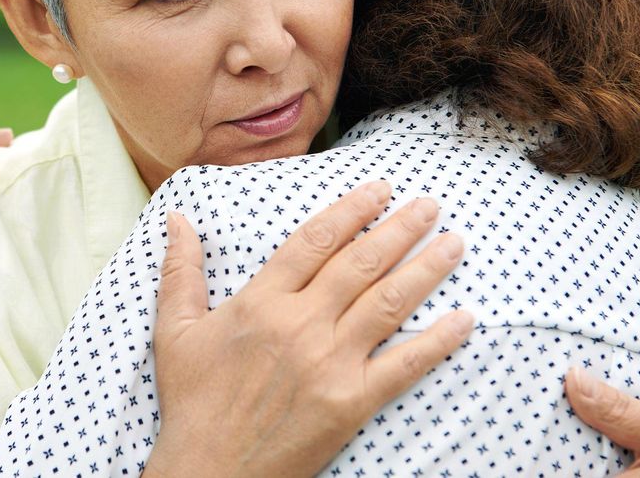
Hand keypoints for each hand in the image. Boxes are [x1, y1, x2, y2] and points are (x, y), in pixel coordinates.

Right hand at [145, 182, 472, 477]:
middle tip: (430, 205)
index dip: (352, 209)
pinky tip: (464, 318)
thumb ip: (181, 271)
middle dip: (400, 227)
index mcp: (261, 301)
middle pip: (361, 262)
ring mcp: (330, 362)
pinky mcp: (351, 402)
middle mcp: (301, 324)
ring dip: (426, 268)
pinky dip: (438, 340)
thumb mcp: (175, 330)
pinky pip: (404, 364)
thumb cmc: (192, 401)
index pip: (316, 240)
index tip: (379, 189)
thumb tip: (176, 219)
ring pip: (388, 301)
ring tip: (454, 243)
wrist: (210, 471)